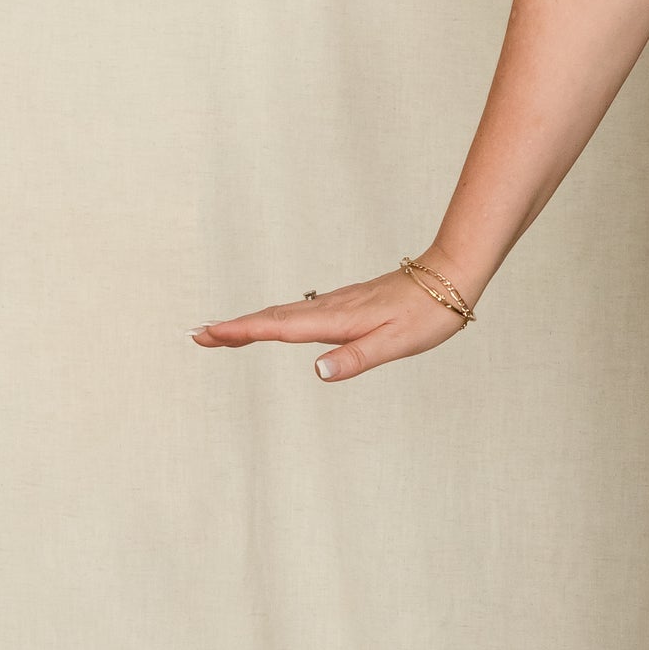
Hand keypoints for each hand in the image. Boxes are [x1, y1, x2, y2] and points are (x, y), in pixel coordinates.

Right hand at [189, 253, 477, 382]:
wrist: (450, 277)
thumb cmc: (427, 314)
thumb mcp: (395, 344)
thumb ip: (355, 358)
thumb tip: (317, 371)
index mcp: (337, 320)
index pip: (280, 328)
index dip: (242, 333)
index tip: (208, 335)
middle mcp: (331, 308)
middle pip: (274, 318)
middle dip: (235, 328)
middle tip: (199, 335)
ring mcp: (338, 304)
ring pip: (286, 313)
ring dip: (252, 322)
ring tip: (224, 332)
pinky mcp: (347, 303)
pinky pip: (302, 311)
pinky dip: (277, 318)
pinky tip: (275, 324)